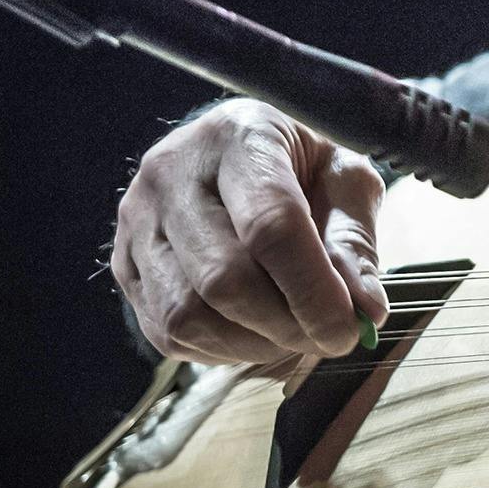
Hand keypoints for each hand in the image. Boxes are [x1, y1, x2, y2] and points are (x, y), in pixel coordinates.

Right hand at [110, 100, 389, 366]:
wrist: (233, 152)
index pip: (270, 224)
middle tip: (329, 339)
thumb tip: (365, 310)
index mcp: (240, 137)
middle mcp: (173, 173)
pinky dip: (219, 350)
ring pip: (188, 313)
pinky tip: (253, 333)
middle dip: (286, 325)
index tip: (349, 330)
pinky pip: (166, 331)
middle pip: (225, 277)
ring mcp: (138, 219)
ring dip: (253, 345)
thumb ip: (354, 241)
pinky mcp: (123, 262)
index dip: (312, 290)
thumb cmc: (301, 166)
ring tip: (293, 335)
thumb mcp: (344, 181)